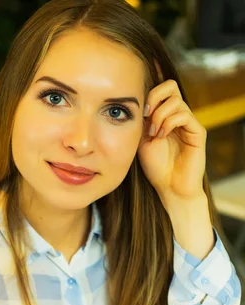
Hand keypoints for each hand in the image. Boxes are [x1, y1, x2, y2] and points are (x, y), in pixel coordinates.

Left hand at [138, 79, 206, 212]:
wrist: (170, 187)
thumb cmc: (155, 167)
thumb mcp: (141, 140)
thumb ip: (142, 120)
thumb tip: (137, 101)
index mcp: (166, 115)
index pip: (162, 88)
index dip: (149, 94)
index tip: (140, 113)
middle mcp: (179, 116)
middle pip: (171, 85)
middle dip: (154, 97)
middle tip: (146, 116)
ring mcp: (189, 123)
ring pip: (176, 100)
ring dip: (160, 115)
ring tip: (154, 133)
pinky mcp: (198, 132)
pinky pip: (184, 115)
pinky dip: (169, 122)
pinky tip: (161, 136)